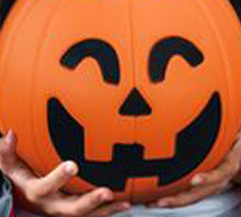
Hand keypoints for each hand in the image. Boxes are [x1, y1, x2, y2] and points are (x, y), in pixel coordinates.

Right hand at [0, 130, 130, 215]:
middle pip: (71, 209)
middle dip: (89, 202)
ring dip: (105, 210)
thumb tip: (10, 135)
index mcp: (36, 193)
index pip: (45, 188)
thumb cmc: (19, 177)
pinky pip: (94, 214)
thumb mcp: (9, 166)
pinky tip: (126, 202)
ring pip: (86, 215)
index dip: (58, 178)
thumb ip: (8, 152)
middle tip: (106, 192)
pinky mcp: (76, 212)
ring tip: (123, 202)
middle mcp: (52, 205)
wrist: (22, 197)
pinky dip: (110, 210)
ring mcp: (65, 210)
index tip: (73, 165)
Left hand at [149, 88, 240, 208]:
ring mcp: (209, 185)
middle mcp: (219, 178)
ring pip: (191, 198)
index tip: (195, 179)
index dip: (209, 178)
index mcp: (230, 163)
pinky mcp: (201, 187)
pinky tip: (154, 199)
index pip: (221, 173)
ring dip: (173, 202)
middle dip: (182, 198)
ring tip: (154, 202)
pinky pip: (186, 196)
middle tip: (164, 199)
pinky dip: (172, 199)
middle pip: (201, 193)